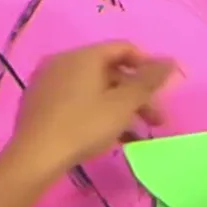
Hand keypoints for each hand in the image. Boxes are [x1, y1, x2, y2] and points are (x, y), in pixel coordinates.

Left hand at [7, 41, 174, 173]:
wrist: (35, 157)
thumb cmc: (83, 126)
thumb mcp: (122, 105)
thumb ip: (149, 81)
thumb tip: (171, 60)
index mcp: (84, 56)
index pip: (124, 48)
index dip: (148, 66)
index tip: (163, 91)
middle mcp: (64, 62)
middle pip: (110, 71)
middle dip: (137, 95)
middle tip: (157, 121)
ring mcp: (49, 83)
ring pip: (94, 89)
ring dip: (121, 108)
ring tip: (138, 136)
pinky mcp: (40, 105)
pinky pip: (77, 101)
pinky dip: (98, 113)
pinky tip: (111, 139)